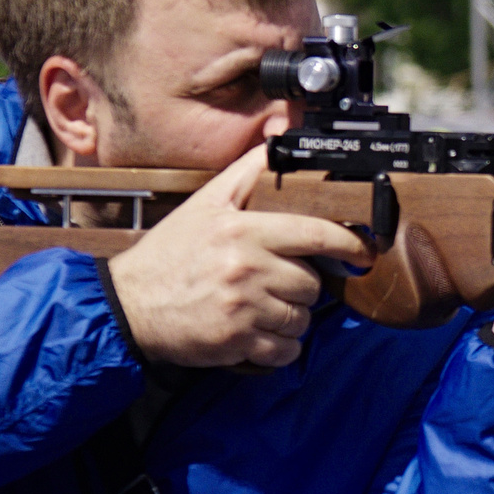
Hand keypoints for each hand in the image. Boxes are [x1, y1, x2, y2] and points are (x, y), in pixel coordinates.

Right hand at [104, 146, 374, 367]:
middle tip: (276, 283)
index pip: (315, 234)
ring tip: (262, 308)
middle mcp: (246, 268)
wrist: (129, 304)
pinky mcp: (236, 343)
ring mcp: (242, 308)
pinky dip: (279, 347)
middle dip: (302, 286)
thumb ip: (246, 173)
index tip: (363, 251)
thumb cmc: (171, 253)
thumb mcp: (205, 203)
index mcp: (243, 230)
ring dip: (291, 318)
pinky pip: (285, 351)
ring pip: (301, 319)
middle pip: (312, 284)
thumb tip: (280, 141)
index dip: (349, 244)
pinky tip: (258, 334)